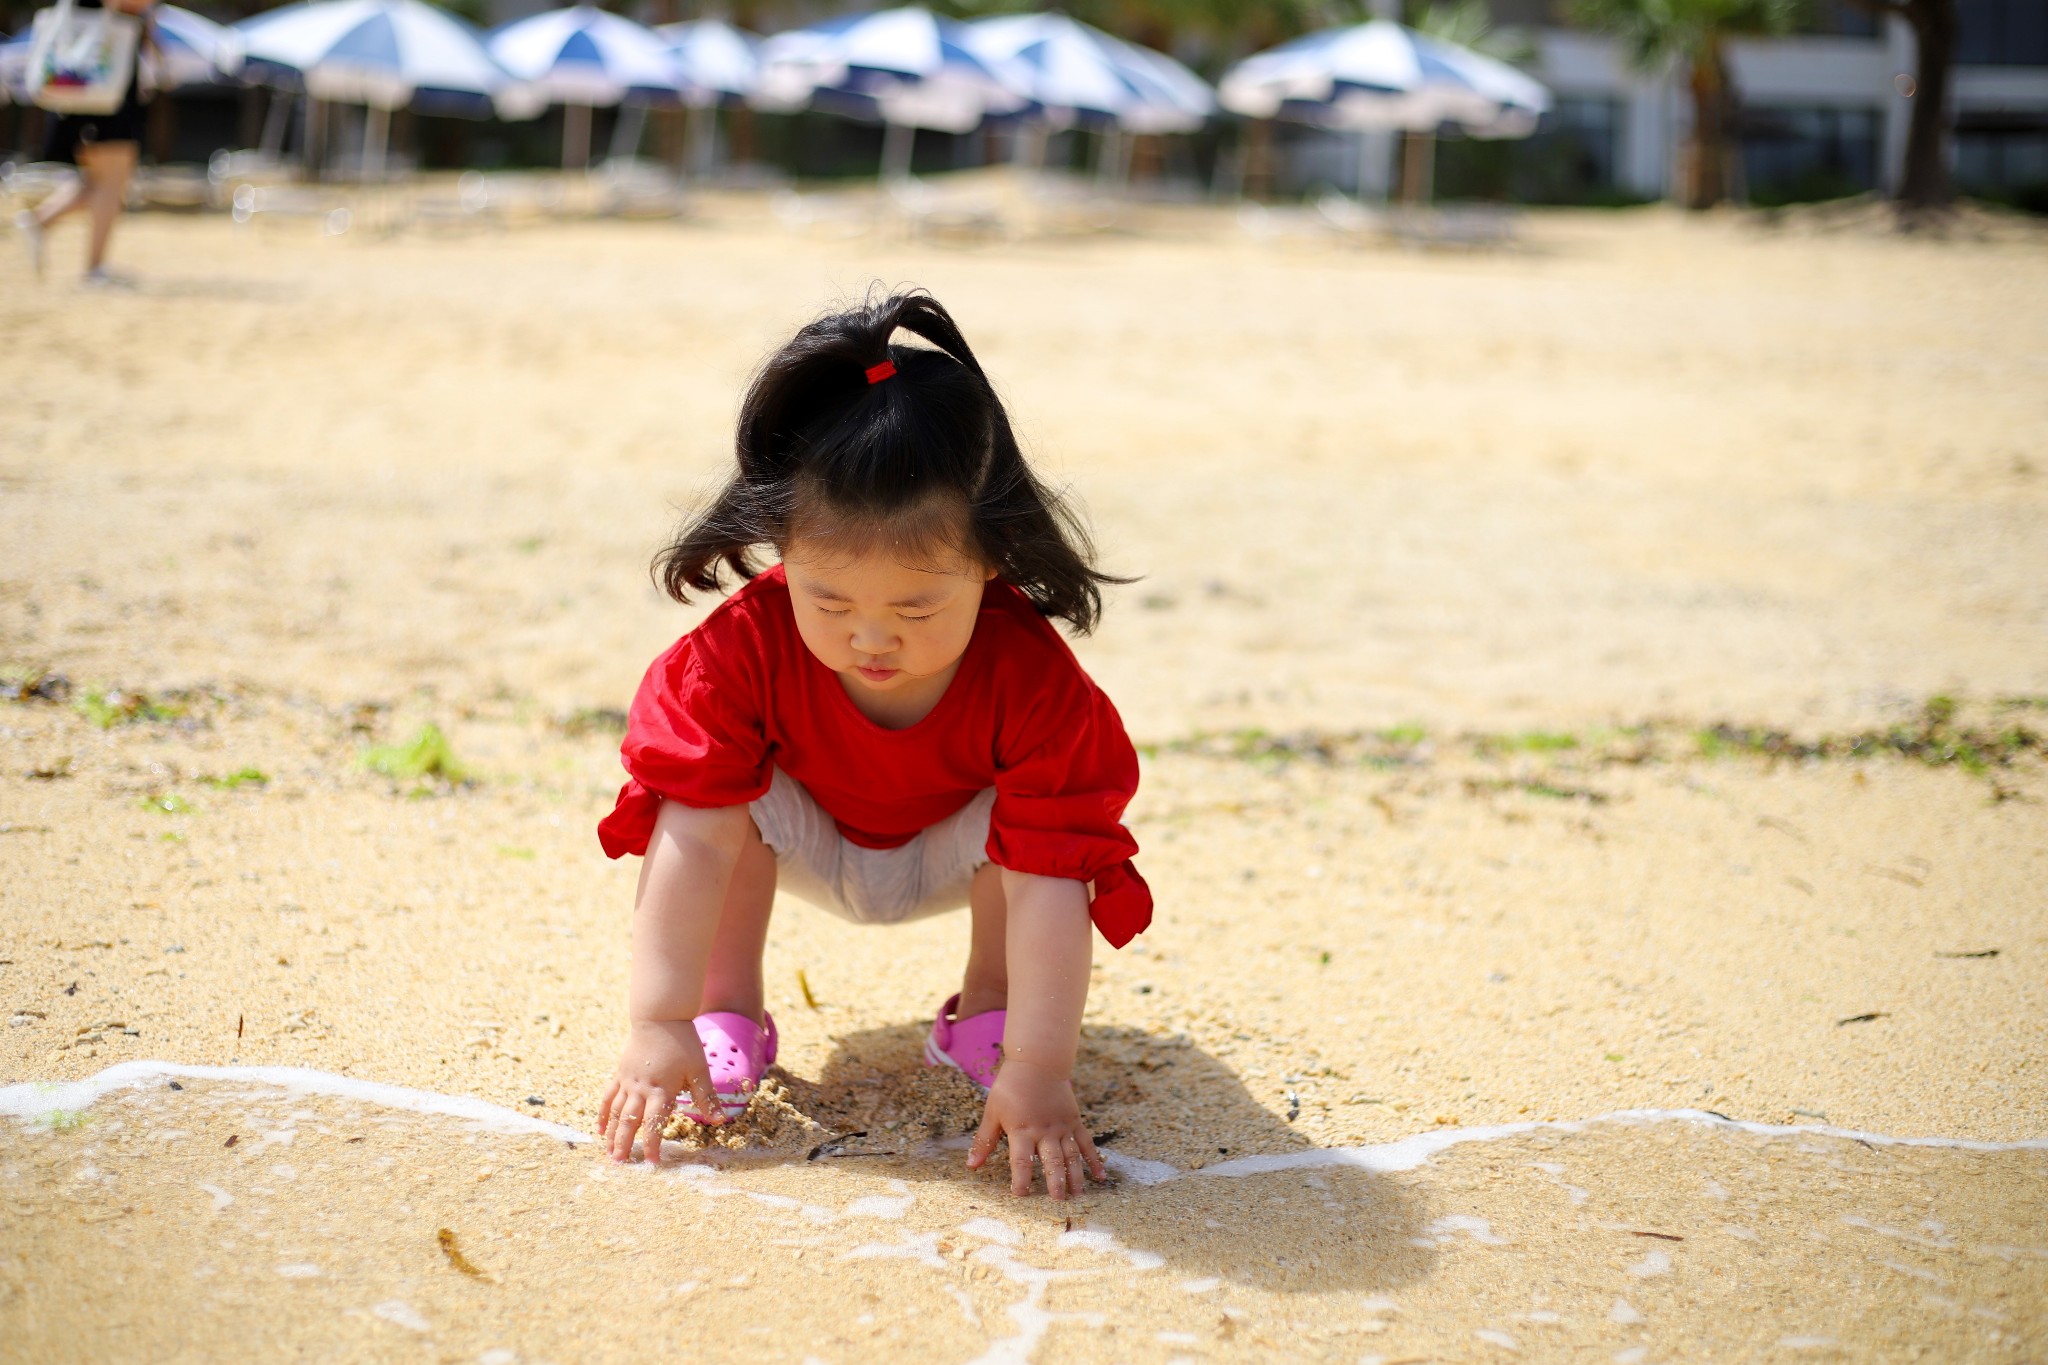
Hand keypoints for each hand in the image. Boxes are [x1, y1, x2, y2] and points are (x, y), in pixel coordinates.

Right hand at [596, 1019, 723, 1162]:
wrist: (659, 1016)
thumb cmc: (682, 1042)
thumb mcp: (698, 1069)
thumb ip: (706, 1096)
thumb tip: (720, 1119)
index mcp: (662, 1089)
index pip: (655, 1123)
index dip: (653, 1144)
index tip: (652, 1162)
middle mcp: (641, 1088)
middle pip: (629, 1121)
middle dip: (624, 1144)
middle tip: (620, 1165)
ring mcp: (627, 1081)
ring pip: (615, 1112)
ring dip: (611, 1134)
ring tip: (609, 1153)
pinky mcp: (620, 1074)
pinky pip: (608, 1097)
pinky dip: (603, 1114)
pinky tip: (600, 1129)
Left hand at [967, 1057, 1105, 1199]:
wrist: (1037, 1062)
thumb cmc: (1011, 1087)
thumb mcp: (992, 1111)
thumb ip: (985, 1140)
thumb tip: (972, 1165)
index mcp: (1022, 1130)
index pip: (1021, 1161)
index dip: (1021, 1179)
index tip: (1021, 1195)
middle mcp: (1044, 1130)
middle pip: (1051, 1160)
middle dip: (1055, 1182)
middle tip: (1058, 1201)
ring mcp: (1062, 1126)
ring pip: (1071, 1155)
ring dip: (1075, 1175)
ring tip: (1078, 1194)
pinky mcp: (1074, 1121)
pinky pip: (1086, 1143)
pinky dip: (1094, 1159)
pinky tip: (1100, 1176)